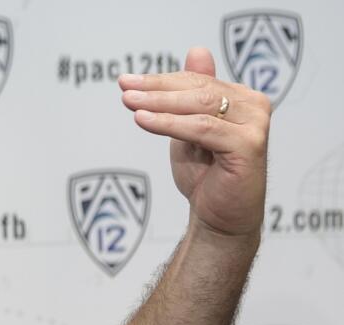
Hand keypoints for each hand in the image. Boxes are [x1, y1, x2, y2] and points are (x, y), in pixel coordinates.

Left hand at [120, 47, 269, 237]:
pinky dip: (170, 123)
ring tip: (129, 102)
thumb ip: (191, 96)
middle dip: (157, 89)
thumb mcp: (190, 131)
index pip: (197, 82)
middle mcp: (254, 106)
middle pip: (198, 90)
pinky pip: (202, 129)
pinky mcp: (249, 145)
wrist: (219, 219)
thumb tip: (196, 50)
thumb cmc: (205, 177)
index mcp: (242, 98)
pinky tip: (143, 120)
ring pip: (200, 106)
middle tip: (124, 88)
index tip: (126, 81)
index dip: (161, 80)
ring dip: (160, 103)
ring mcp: (255, 124)